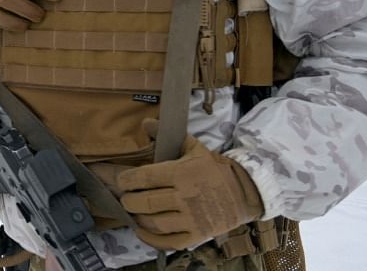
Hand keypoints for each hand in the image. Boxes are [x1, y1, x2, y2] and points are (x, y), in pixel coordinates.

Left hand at [115, 121, 263, 250]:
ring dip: (138, 219)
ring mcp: (192, 219)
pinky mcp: (197, 236)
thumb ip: (166, 135)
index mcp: (182, 173)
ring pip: (155, 223)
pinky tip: (141, 232)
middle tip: (126, 198)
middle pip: (146, 202)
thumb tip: (145, 123)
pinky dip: (151, 240)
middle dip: (129, 201)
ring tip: (134, 212)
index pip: (145, 177)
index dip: (127, 180)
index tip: (122, 182)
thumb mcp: (193, 147)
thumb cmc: (214, 169)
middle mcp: (186, 197)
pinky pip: (168, 242)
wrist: (244, 192)